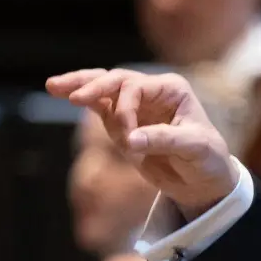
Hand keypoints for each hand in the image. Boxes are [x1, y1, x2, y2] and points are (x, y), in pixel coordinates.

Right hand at [47, 68, 235, 217]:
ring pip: (103, 88)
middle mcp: (152, 91)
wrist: (203, 180)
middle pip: (115, 80)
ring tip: (53, 86)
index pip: (136, 88)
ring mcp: (135, 105)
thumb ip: (163, 140)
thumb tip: (130, 140)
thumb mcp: (194, 149)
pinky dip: (84, 101)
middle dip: (93, 87)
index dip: (125, 111)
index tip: (129, 141)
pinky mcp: (123, 122)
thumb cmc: (207, 159)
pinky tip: (62, 94)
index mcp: (171, 89)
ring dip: (80, 86)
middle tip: (73, 97)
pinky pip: (100, 106)